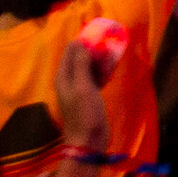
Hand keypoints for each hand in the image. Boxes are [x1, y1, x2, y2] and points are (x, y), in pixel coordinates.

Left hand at [51, 33, 112, 147]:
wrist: (89, 140)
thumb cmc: (84, 113)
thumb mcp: (83, 86)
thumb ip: (81, 64)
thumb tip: (80, 42)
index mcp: (64, 76)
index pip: (71, 51)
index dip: (83, 41)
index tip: (100, 36)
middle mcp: (70, 80)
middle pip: (80, 57)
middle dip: (93, 50)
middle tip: (109, 46)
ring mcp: (80, 88)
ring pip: (89, 67)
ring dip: (100, 61)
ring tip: (112, 57)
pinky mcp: (90, 95)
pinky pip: (95, 77)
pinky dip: (102, 72)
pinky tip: (111, 71)